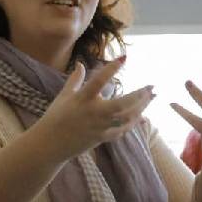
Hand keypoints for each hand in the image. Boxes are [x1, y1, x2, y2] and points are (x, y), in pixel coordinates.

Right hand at [36, 56, 155, 160]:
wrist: (50, 144)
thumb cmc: (55, 117)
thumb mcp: (64, 96)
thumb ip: (75, 79)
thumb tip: (80, 64)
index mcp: (82, 99)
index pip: (99, 81)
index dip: (111, 69)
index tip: (124, 58)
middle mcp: (93, 112)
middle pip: (121, 104)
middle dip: (138, 96)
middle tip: (150, 87)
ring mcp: (99, 127)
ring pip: (125, 118)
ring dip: (140, 108)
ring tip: (150, 98)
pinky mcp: (102, 139)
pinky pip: (121, 131)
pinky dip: (132, 123)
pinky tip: (140, 116)